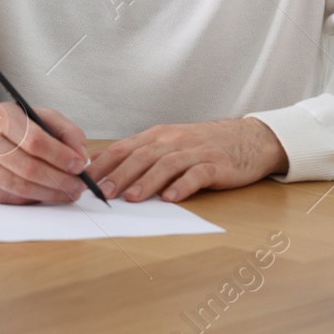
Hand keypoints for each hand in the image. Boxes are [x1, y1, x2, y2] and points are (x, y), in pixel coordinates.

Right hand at [0, 101, 90, 203]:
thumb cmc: (8, 127)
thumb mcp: (36, 115)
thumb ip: (64, 130)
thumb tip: (80, 154)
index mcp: (1, 117)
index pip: (34, 140)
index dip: (60, 156)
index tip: (79, 164)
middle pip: (29, 168)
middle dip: (60, 179)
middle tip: (79, 184)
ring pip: (21, 187)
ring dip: (51, 193)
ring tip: (69, 191)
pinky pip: (12, 198)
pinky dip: (35, 199)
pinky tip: (47, 193)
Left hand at [87, 118, 287, 203]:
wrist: (248, 138)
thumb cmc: (202, 144)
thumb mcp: (166, 142)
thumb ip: (135, 152)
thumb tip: (97, 163)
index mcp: (157, 136)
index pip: (123, 149)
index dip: (103, 164)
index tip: (84, 180)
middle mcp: (173, 141)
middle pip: (141, 157)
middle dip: (119, 175)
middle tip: (103, 193)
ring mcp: (196, 151)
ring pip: (166, 165)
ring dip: (147, 182)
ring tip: (131, 198)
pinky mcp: (216, 165)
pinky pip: (197, 175)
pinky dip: (183, 186)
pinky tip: (171, 198)